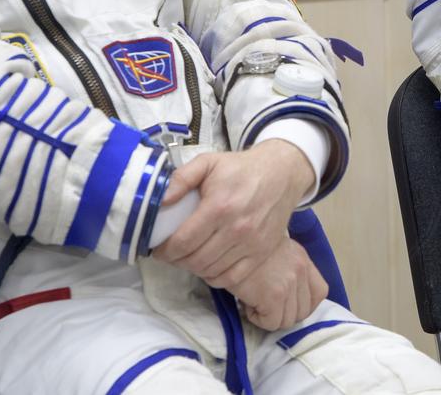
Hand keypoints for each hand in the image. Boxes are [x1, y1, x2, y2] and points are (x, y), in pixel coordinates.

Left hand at [152, 140, 314, 289]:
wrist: (281, 173)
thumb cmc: (241, 168)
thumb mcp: (209, 163)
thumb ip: (181, 179)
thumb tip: (160, 201)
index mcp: (219, 206)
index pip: (184, 241)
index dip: (165, 251)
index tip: (158, 249)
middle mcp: (236, 229)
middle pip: (196, 260)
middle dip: (177, 261)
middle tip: (171, 255)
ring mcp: (251, 244)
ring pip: (212, 271)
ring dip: (194, 268)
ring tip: (187, 258)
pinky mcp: (262, 253)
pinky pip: (233, 278)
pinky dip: (215, 277)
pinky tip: (208, 266)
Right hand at [229, 237, 328, 330]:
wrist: (226, 243)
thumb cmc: (244, 246)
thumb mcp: (275, 250)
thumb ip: (288, 268)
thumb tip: (288, 297)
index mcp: (302, 258)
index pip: (320, 292)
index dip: (304, 304)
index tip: (286, 304)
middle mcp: (300, 270)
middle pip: (303, 311)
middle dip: (282, 313)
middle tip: (263, 303)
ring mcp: (289, 283)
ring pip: (287, 321)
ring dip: (269, 316)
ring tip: (253, 300)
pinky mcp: (274, 296)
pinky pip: (271, 323)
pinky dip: (257, 319)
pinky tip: (246, 303)